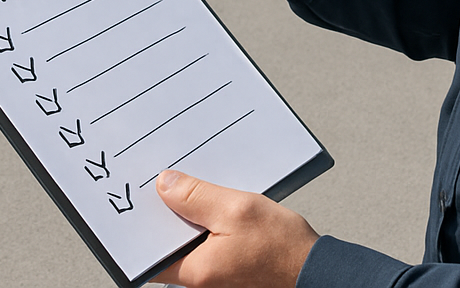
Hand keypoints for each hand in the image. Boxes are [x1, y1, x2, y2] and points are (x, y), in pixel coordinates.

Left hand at [152, 170, 318, 287]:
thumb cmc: (281, 247)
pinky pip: (207, 240)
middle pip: (170, 242)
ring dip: (194, 214)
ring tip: (205, 189)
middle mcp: (200, 278)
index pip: (152, 251)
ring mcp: (214, 274)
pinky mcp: (226, 266)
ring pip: (189, 239)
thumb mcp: (237, 209)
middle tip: (178, 182)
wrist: (311, 267)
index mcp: (195, 271)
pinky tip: (222, 202)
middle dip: (172, 212)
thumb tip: (166, 185)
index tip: (148, 195)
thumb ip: (198, 197)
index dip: (148, 222)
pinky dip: (210, 221)